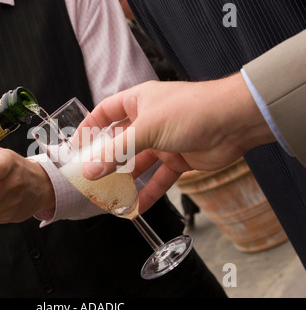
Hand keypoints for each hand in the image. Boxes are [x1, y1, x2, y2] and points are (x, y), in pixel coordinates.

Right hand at [82, 73, 274, 211]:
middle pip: (119, 142)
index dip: (89, 128)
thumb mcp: (146, 129)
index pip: (105, 113)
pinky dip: (149, 192)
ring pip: (138, 163)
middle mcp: (148, 121)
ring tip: (109, 196)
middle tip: (89, 178)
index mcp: (138, 102)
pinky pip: (159, 178)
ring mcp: (163, 141)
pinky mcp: (178, 159)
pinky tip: (137, 207)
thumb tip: (89, 171)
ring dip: (125, 180)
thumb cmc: (191, 111)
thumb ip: (116, 151)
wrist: (235, 122)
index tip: (75, 147)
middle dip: (105, 160)